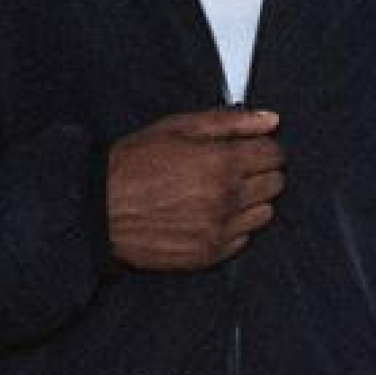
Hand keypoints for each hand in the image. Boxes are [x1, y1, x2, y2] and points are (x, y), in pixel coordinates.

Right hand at [106, 106, 284, 270]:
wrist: (101, 209)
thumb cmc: (133, 165)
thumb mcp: (179, 128)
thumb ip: (230, 122)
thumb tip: (270, 120)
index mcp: (222, 162)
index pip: (274, 154)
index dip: (264, 147)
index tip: (251, 149)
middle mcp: (227, 198)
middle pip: (274, 184)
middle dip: (261, 172)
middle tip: (235, 169)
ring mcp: (220, 229)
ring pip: (264, 213)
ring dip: (251, 201)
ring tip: (222, 193)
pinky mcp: (209, 254)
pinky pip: (243, 239)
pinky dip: (235, 226)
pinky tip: (211, 215)